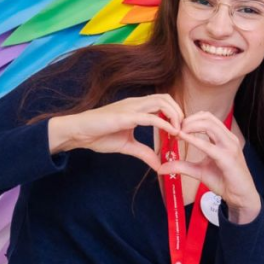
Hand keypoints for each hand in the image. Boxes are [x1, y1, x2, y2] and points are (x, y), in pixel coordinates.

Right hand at [47, 94, 182, 169]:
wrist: (78, 133)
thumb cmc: (99, 135)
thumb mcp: (128, 146)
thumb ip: (144, 153)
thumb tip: (159, 165)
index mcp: (137, 108)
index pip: (163, 102)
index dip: (176, 113)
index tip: (182, 130)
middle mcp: (136, 103)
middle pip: (166, 98)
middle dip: (179, 112)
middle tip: (184, 130)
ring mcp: (130, 108)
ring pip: (161, 102)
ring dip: (175, 115)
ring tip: (179, 131)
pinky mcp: (125, 116)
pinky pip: (149, 117)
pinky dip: (164, 123)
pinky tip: (172, 132)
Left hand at [157, 112, 261, 223]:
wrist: (240, 196)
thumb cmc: (223, 181)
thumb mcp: (199, 171)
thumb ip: (182, 166)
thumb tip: (161, 168)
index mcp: (224, 138)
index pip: (207, 118)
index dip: (189, 119)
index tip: (175, 127)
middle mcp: (229, 138)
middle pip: (207, 117)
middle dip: (188, 120)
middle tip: (174, 129)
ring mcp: (230, 147)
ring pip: (209, 125)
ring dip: (190, 126)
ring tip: (177, 133)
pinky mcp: (228, 158)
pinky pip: (209, 145)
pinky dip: (194, 140)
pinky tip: (183, 139)